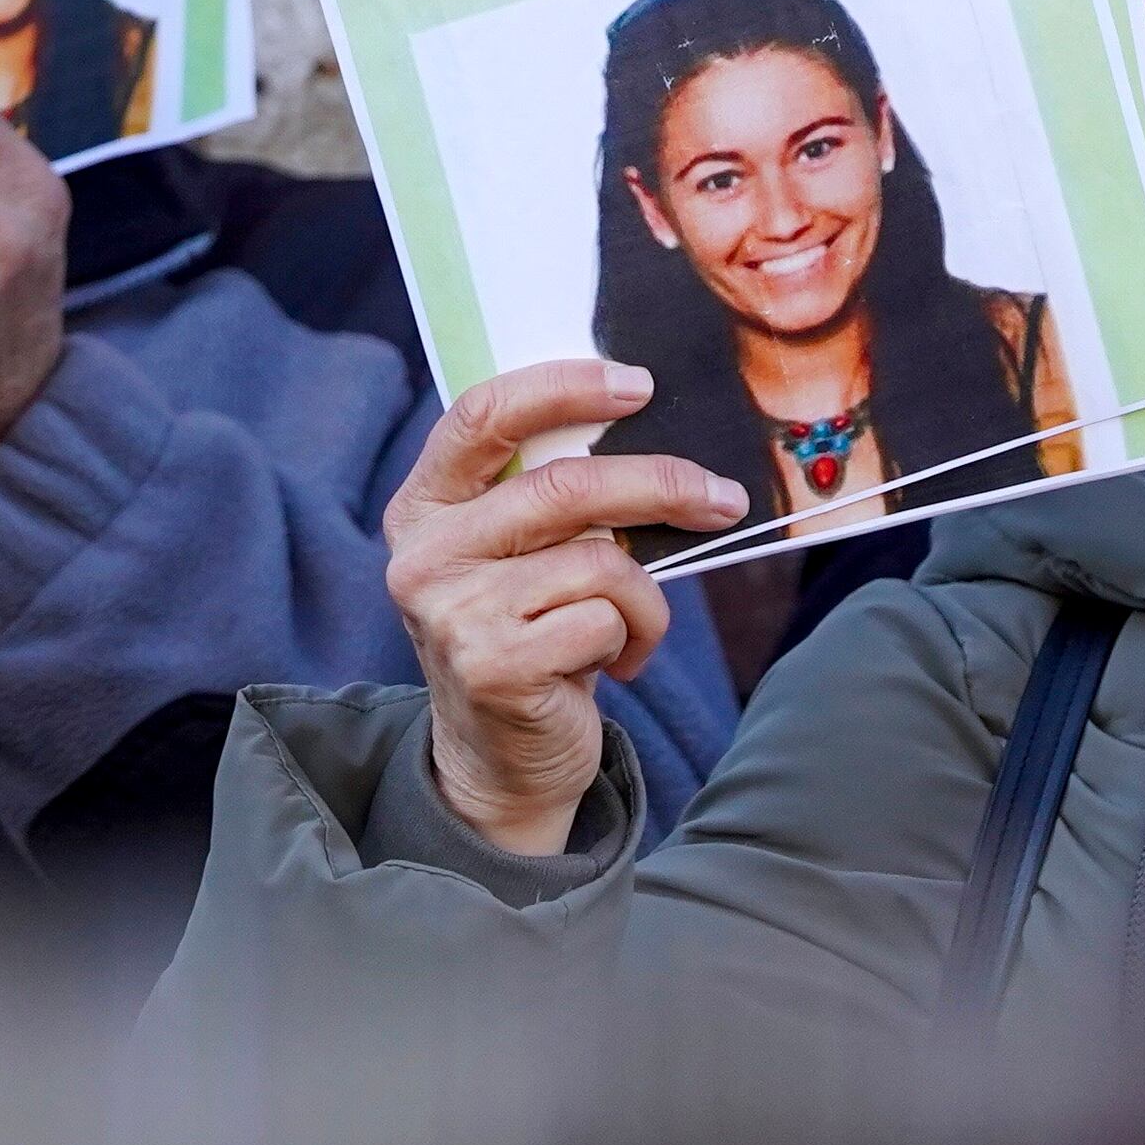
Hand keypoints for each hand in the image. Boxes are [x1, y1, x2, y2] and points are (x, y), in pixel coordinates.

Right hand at [389, 361, 749, 855]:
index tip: (639, 386)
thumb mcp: (520, 559)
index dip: (564, 388)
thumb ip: (549, 500)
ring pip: (599, 562)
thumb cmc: (528, 637)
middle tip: (721, 498)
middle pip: (566, 486)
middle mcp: (423, 555)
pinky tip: (606, 665)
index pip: (483, 416)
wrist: (499, 759)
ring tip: (630, 630)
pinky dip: (631, 640)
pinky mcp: (492, 666)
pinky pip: (605, 620)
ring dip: (644, 599)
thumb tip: (648, 433)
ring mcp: (452, 613)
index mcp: (423, 508)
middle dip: (661, 486)